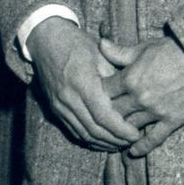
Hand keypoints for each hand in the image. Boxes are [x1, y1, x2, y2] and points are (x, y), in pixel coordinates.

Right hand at [29, 18, 141, 150]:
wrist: (47, 41)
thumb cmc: (78, 44)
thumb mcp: (101, 54)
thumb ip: (116, 78)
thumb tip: (133, 99)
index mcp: (82, 82)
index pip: (103, 115)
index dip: (121, 129)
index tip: (137, 134)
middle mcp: (68, 98)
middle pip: (94, 129)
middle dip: (115, 140)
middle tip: (133, 141)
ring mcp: (59, 105)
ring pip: (84, 134)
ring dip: (104, 143)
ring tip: (122, 144)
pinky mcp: (55, 109)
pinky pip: (74, 131)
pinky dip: (90, 140)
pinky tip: (104, 141)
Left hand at [101, 33, 183, 154]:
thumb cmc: (173, 49)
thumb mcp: (144, 47)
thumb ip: (120, 51)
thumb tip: (100, 43)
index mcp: (130, 78)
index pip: (103, 92)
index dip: (98, 94)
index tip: (97, 97)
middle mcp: (139, 98)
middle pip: (113, 113)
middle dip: (106, 114)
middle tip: (102, 118)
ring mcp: (155, 111)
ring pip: (129, 127)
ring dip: (120, 132)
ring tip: (114, 135)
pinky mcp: (171, 120)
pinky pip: (154, 139)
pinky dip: (142, 147)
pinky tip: (133, 151)